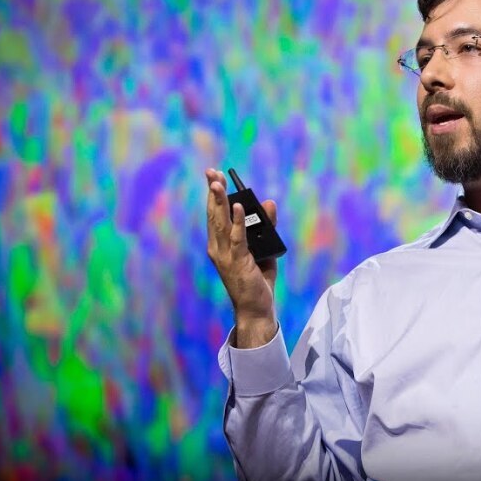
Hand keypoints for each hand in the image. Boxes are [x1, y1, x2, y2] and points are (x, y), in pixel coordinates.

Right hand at [205, 168, 279, 347]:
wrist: (257, 307)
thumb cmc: (257, 279)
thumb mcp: (265, 247)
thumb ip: (267, 225)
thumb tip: (270, 202)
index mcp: (220, 245)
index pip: (215, 215)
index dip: (214, 195)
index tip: (214, 176)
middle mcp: (218, 248)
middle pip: (214, 214)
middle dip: (213, 192)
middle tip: (211, 172)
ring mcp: (225, 256)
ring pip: (220, 223)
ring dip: (219, 202)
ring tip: (218, 183)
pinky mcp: (237, 262)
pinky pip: (237, 238)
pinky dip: (236, 222)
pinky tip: (236, 206)